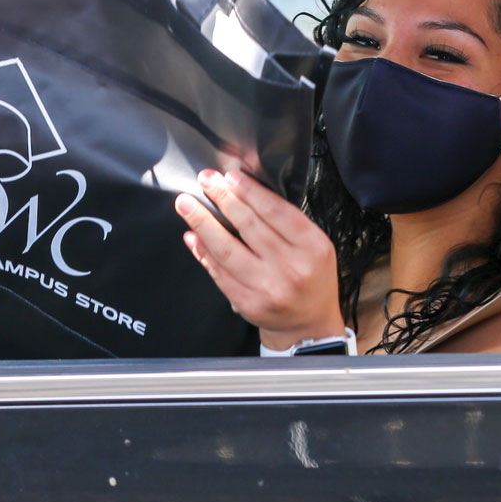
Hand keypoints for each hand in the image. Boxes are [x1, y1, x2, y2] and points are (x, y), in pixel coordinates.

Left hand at [174, 169, 344, 350]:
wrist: (308, 324)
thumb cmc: (311, 277)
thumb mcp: (314, 245)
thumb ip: (286, 222)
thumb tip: (243, 192)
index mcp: (313, 247)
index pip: (276, 211)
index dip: (249, 192)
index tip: (230, 177)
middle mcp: (292, 268)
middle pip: (249, 226)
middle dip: (223, 199)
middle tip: (206, 181)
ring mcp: (268, 288)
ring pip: (227, 250)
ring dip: (202, 223)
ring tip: (186, 205)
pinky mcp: (248, 303)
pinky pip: (219, 272)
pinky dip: (203, 251)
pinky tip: (193, 236)